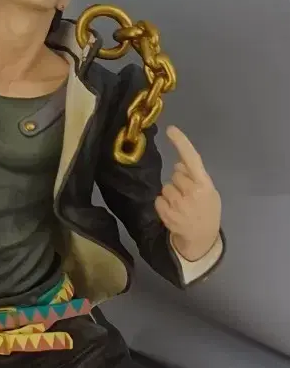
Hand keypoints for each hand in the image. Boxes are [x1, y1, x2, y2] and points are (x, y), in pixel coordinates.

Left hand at [155, 125, 220, 260]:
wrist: (201, 238)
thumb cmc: (206, 211)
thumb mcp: (208, 192)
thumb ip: (195, 177)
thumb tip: (178, 164)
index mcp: (204, 184)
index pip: (192, 159)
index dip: (181, 143)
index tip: (171, 129)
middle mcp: (191, 191)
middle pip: (175, 174)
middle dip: (179, 181)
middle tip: (188, 195)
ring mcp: (178, 203)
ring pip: (165, 187)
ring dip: (171, 194)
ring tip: (181, 205)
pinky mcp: (166, 213)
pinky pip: (158, 199)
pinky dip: (163, 204)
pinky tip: (173, 212)